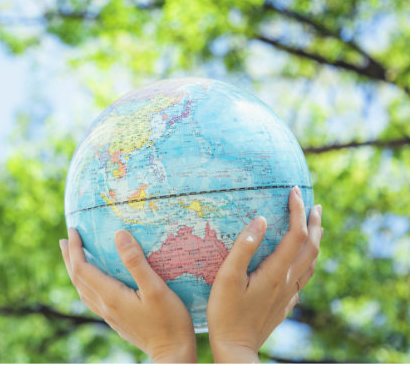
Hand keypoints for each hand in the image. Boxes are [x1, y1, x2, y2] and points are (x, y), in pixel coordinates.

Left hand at [60, 227, 196, 362]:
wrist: (173, 355)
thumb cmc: (169, 321)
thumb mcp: (156, 288)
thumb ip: (136, 262)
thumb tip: (119, 235)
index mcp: (110, 296)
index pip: (82, 268)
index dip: (75, 248)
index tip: (73, 230)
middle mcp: (104, 306)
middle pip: (77, 279)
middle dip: (69, 257)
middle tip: (65, 238)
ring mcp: (109, 315)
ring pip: (82, 290)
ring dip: (75, 271)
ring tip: (74, 256)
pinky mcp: (116, 320)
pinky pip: (91, 298)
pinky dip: (85, 284)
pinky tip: (94, 282)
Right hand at [207, 186, 322, 362]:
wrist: (236, 349)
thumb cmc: (225, 312)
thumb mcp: (227, 277)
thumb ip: (243, 247)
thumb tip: (260, 220)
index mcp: (276, 272)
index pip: (296, 235)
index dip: (297, 211)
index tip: (294, 191)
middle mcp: (288, 281)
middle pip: (311, 247)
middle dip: (314, 223)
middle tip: (314, 204)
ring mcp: (289, 294)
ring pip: (311, 263)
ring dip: (315, 241)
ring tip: (313, 226)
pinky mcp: (284, 304)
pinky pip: (303, 277)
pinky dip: (306, 260)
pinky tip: (298, 261)